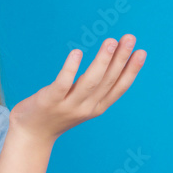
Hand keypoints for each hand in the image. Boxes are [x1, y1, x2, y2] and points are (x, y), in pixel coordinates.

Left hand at [8, 34, 146, 143]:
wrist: (31, 135)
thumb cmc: (56, 114)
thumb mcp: (80, 103)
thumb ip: (93, 89)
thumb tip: (107, 63)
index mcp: (96, 107)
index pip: (118, 88)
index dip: (131, 70)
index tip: (141, 52)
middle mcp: (85, 107)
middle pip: (107, 81)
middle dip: (120, 59)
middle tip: (130, 38)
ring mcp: (67, 105)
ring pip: (89, 81)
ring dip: (102, 61)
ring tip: (111, 41)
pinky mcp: (49, 101)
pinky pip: (63, 83)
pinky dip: (71, 68)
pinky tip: (77, 52)